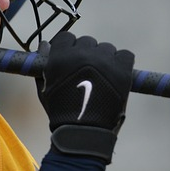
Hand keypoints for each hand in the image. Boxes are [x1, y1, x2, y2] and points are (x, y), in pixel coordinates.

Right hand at [36, 33, 134, 161]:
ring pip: (106, 48)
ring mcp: (104, 60)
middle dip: (86, 54)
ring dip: (104, 59)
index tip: (71, 60)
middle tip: (87, 72)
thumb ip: (44, 65)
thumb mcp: (45, 88)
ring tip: (102, 77)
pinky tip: (116, 75)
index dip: (68, 48)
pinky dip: (122, 63)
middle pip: (87, 42)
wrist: (84, 132)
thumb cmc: (60, 112)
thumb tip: (45, 45)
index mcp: (61, 56)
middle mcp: (82, 54)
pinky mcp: (122, 69)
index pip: (66, 38)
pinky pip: (125, 55)